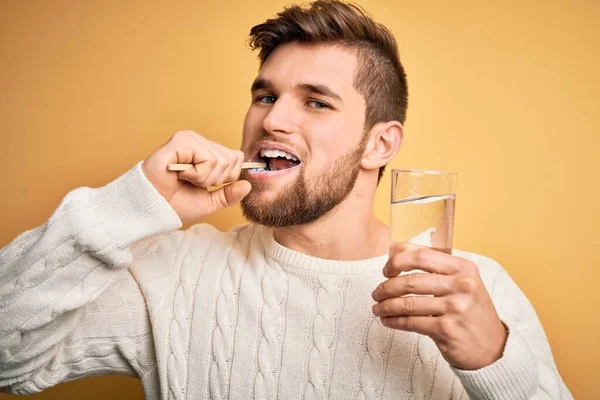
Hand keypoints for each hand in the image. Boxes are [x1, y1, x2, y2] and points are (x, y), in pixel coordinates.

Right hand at [142, 130, 250, 223]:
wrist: (154, 208)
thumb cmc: (176, 203)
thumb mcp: (211, 202)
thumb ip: (229, 194)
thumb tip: (248, 184)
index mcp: (208, 152)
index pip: (237, 157)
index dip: (226, 177)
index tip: (205, 184)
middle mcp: (200, 142)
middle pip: (231, 159)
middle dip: (215, 179)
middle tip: (193, 181)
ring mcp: (190, 139)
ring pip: (220, 160)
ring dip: (203, 178)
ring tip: (185, 178)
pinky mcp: (181, 140)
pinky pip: (207, 159)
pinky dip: (196, 173)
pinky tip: (180, 173)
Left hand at [371, 243, 507, 369]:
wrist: (493, 347)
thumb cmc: (471, 310)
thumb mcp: (462, 281)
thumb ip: (434, 266)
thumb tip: (395, 249)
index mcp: (463, 267)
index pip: (422, 256)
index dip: (397, 261)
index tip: (386, 270)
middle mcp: (462, 285)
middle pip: (411, 281)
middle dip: (386, 287)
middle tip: (376, 292)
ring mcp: (455, 307)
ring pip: (407, 303)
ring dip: (386, 306)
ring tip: (377, 308)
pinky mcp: (447, 329)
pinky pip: (411, 322)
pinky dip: (393, 321)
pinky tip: (387, 320)